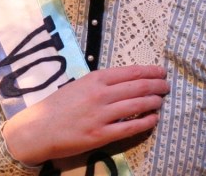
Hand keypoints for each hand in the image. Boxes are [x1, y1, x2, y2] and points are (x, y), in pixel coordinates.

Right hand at [1, 64, 168, 165]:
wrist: (38, 129)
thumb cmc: (56, 106)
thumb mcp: (77, 85)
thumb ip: (98, 83)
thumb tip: (123, 82)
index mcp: (94, 79)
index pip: (130, 72)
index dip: (149, 71)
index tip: (161, 71)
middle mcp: (100, 94)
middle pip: (138, 87)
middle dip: (157, 85)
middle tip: (166, 86)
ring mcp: (101, 115)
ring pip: (137, 105)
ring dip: (153, 102)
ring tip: (161, 101)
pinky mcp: (101, 135)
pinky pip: (130, 128)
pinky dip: (145, 122)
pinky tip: (154, 119)